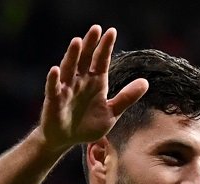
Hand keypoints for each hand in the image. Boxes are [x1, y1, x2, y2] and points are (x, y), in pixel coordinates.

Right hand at [38, 25, 148, 151]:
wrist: (67, 140)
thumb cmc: (88, 124)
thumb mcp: (112, 112)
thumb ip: (127, 97)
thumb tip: (146, 82)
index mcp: (95, 82)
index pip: (101, 61)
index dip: (105, 47)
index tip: (111, 31)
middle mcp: (80, 81)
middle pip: (85, 59)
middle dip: (90, 44)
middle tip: (96, 28)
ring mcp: (66, 89)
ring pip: (69, 69)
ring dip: (72, 55)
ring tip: (77, 41)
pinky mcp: (54, 101)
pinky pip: (53, 88)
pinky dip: (54, 79)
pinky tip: (55, 70)